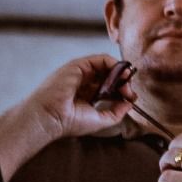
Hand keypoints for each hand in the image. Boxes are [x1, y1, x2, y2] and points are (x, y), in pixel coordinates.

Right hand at [0, 55, 133, 179]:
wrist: (50, 118)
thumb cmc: (70, 122)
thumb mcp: (101, 120)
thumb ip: (117, 112)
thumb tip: (130, 103)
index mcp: (87, 95)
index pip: (109, 87)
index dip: (122, 90)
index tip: (130, 98)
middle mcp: (83, 82)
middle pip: (110, 76)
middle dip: (124, 82)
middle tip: (130, 92)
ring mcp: (80, 73)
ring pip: (107, 67)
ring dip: (121, 74)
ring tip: (126, 85)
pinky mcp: (78, 65)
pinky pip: (101, 59)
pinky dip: (115, 64)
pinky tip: (121, 74)